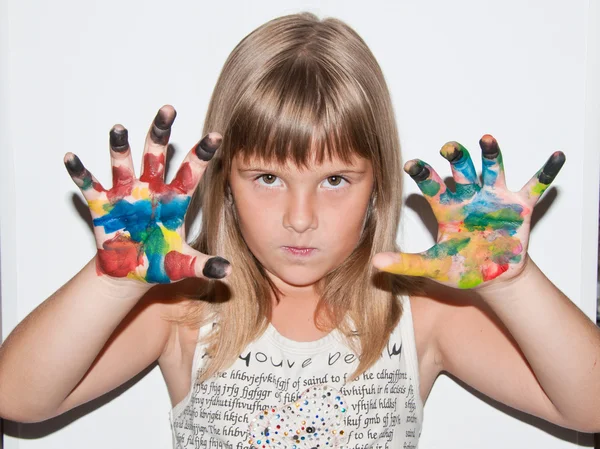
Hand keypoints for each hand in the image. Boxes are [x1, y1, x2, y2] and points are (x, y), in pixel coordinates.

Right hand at [64, 105, 230, 284]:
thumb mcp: (183, 265)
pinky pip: (90, 185)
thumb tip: (227, 271)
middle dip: (161, 133)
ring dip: (120, 147)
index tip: (216, 135)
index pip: (191, 173)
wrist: (130, 275)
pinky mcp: (102, 205)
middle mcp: (151, 191)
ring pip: (123, 164)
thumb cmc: (159, 264)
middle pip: (156, 155)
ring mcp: (126, 195)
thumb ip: (204, 265)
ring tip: (118, 128)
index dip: (202, 155)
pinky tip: (71, 158)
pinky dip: (80, 172)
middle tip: (168, 109)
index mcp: (174, 200)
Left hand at [372, 134, 564, 289]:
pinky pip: (535, 187)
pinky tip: (556, 157)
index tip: (412, 164)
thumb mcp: (432, 266)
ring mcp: (495, 199)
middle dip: (456, 157)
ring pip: (492, 170)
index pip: (431, 185)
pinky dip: (546, 173)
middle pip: (461, 170)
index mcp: (447, 207)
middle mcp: (469, 197)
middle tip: (448, 147)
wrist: (493, 277)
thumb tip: (376, 263)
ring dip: (491, 154)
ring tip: (487, 139)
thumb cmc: (461, 267)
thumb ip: (406, 263)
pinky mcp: (519, 207)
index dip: (422, 173)